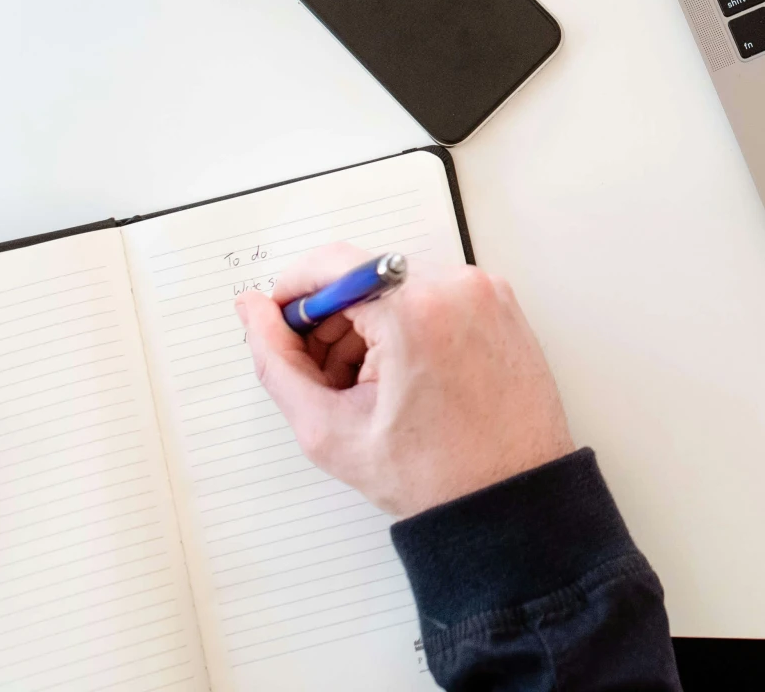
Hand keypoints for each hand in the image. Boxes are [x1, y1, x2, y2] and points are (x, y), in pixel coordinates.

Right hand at [236, 245, 574, 519]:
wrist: (511, 499)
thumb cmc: (436, 477)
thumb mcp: (330, 430)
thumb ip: (277, 363)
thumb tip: (253, 312)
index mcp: (415, 310)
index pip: (330, 264)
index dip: (293, 296)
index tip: (280, 326)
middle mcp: (457, 287)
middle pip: (363, 276)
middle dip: (330, 321)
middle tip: (323, 379)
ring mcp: (486, 293)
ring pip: (398, 286)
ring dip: (367, 326)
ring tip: (365, 389)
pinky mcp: (502, 304)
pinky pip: (435, 296)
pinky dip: (408, 326)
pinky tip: (401, 378)